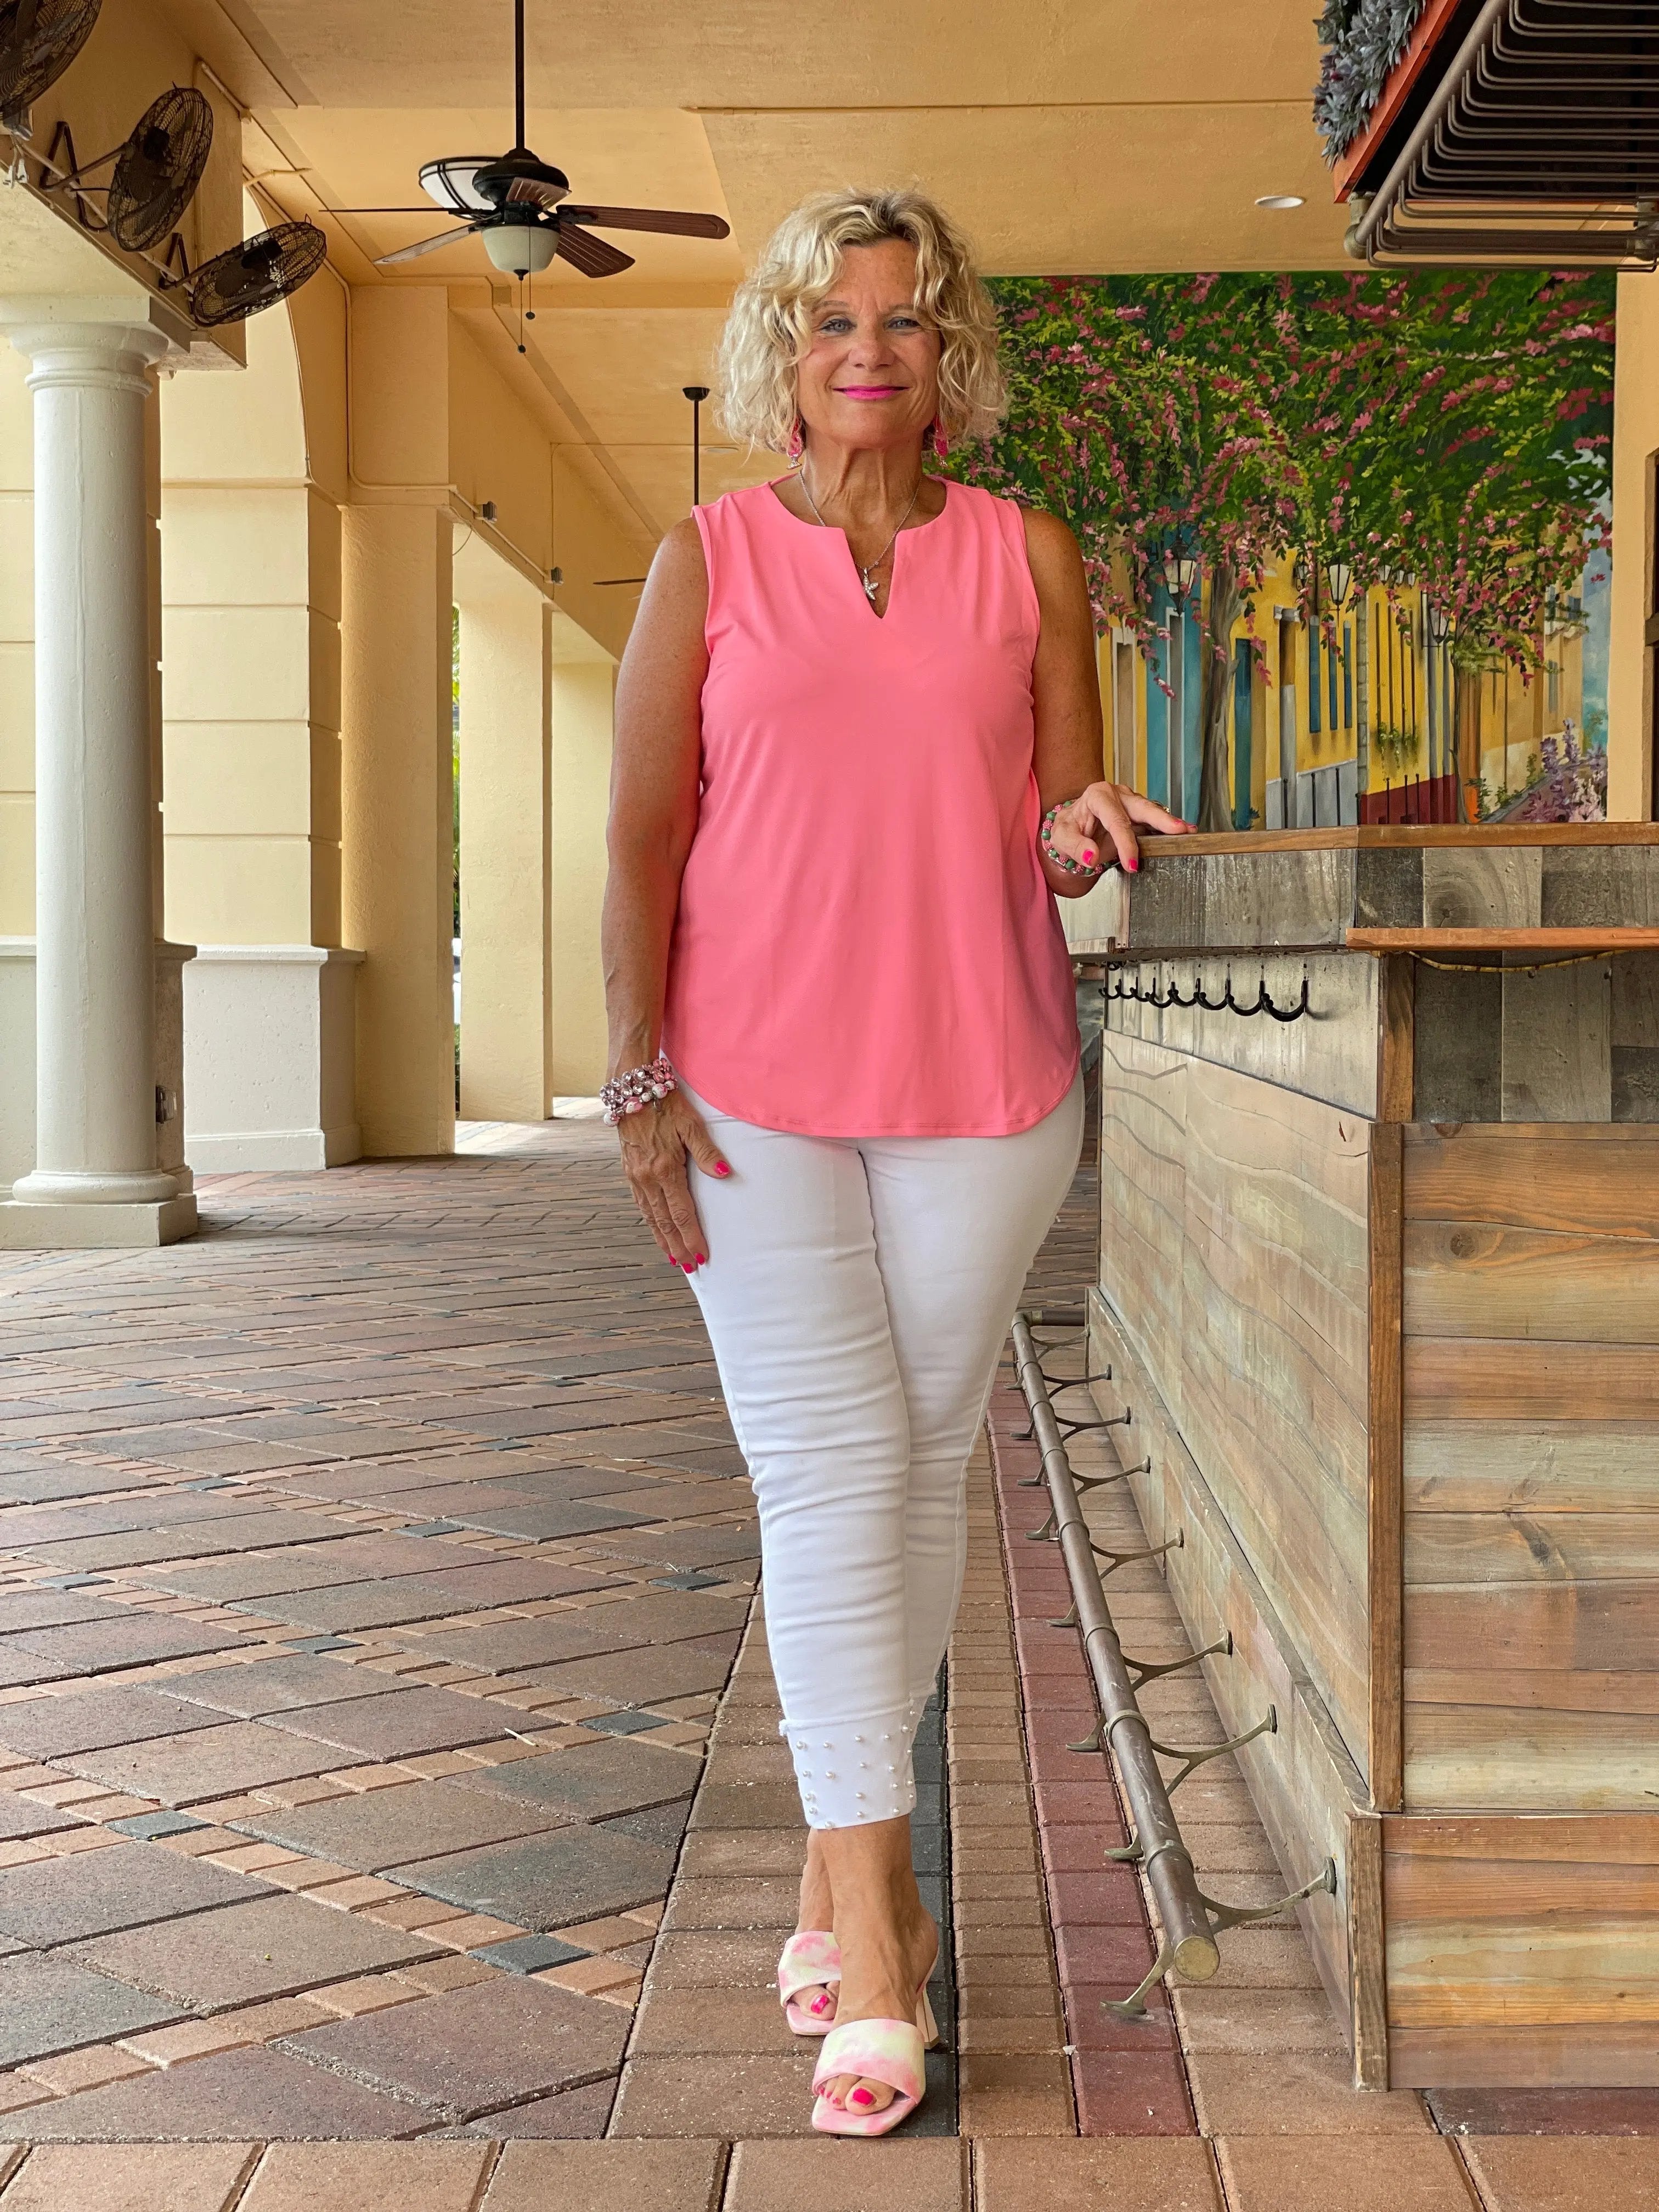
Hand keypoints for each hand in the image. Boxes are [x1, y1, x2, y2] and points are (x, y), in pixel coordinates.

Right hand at [615, 1089, 729, 1271]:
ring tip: (673, 1258)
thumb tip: (725, 1175)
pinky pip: (641, 1205)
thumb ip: (707, 1152)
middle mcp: (647, 1177)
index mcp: (664, 1168)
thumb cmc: (664, 1103)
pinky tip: (657, 1231)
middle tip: (690, 1267)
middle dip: (678, 1247)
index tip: (701, 1255)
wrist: (631, 1088)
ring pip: (650, 1216)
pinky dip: (650, 1223)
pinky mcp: (629, 1171)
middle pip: (665, 1222)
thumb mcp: (690, 1124)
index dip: (691, 1237)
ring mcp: (635, 1176)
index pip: (681, 1213)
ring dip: (663, 1239)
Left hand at [1046, 782, 1194, 875]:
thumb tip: (1091, 856)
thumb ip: (1075, 847)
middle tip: (1179, 830)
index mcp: (1098, 796)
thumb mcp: (1062, 838)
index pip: (1116, 821)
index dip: (1125, 843)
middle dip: (1161, 820)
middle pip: (1142, 808)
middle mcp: (1117, 794)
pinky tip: (1183, 834)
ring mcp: (1131, 802)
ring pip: (1152, 812)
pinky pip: (1155, 820)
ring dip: (1170, 823)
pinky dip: (1168, 828)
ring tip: (1188, 832)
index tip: (1132, 863)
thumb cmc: (1069, 829)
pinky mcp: (1140, 813)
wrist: (1074, 827)